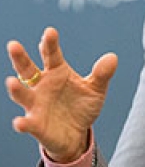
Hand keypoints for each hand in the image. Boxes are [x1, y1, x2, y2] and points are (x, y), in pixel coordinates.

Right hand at [5, 27, 117, 162]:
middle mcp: (42, 86)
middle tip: (13, 45)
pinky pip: (28, 123)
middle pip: (27, 69)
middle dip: (20, 58)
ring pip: (23, 94)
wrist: (77, 134)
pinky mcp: (36, 125)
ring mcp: (36, 105)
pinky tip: (20, 122)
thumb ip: (102, 74)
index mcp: (57, 72)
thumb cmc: (82, 106)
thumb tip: (112, 57)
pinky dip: (23, 123)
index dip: (50, 43)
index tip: (50, 32)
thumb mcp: (96, 89)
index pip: (51, 54)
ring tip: (11, 81)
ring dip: (17, 89)